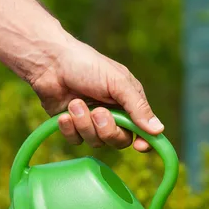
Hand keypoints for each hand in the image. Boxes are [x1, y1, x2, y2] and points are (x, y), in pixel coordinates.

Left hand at [28, 37, 161, 151]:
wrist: (49, 62)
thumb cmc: (87, 65)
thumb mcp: (118, 83)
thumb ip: (138, 107)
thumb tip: (159, 130)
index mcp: (129, 103)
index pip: (144, 130)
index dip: (144, 141)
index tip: (140, 147)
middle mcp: (114, 115)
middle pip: (119, 140)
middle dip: (107, 129)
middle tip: (97, 112)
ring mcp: (92, 122)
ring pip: (96, 142)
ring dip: (84, 124)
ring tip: (75, 103)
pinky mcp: (72, 126)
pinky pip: (76, 141)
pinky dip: (69, 128)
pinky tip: (64, 114)